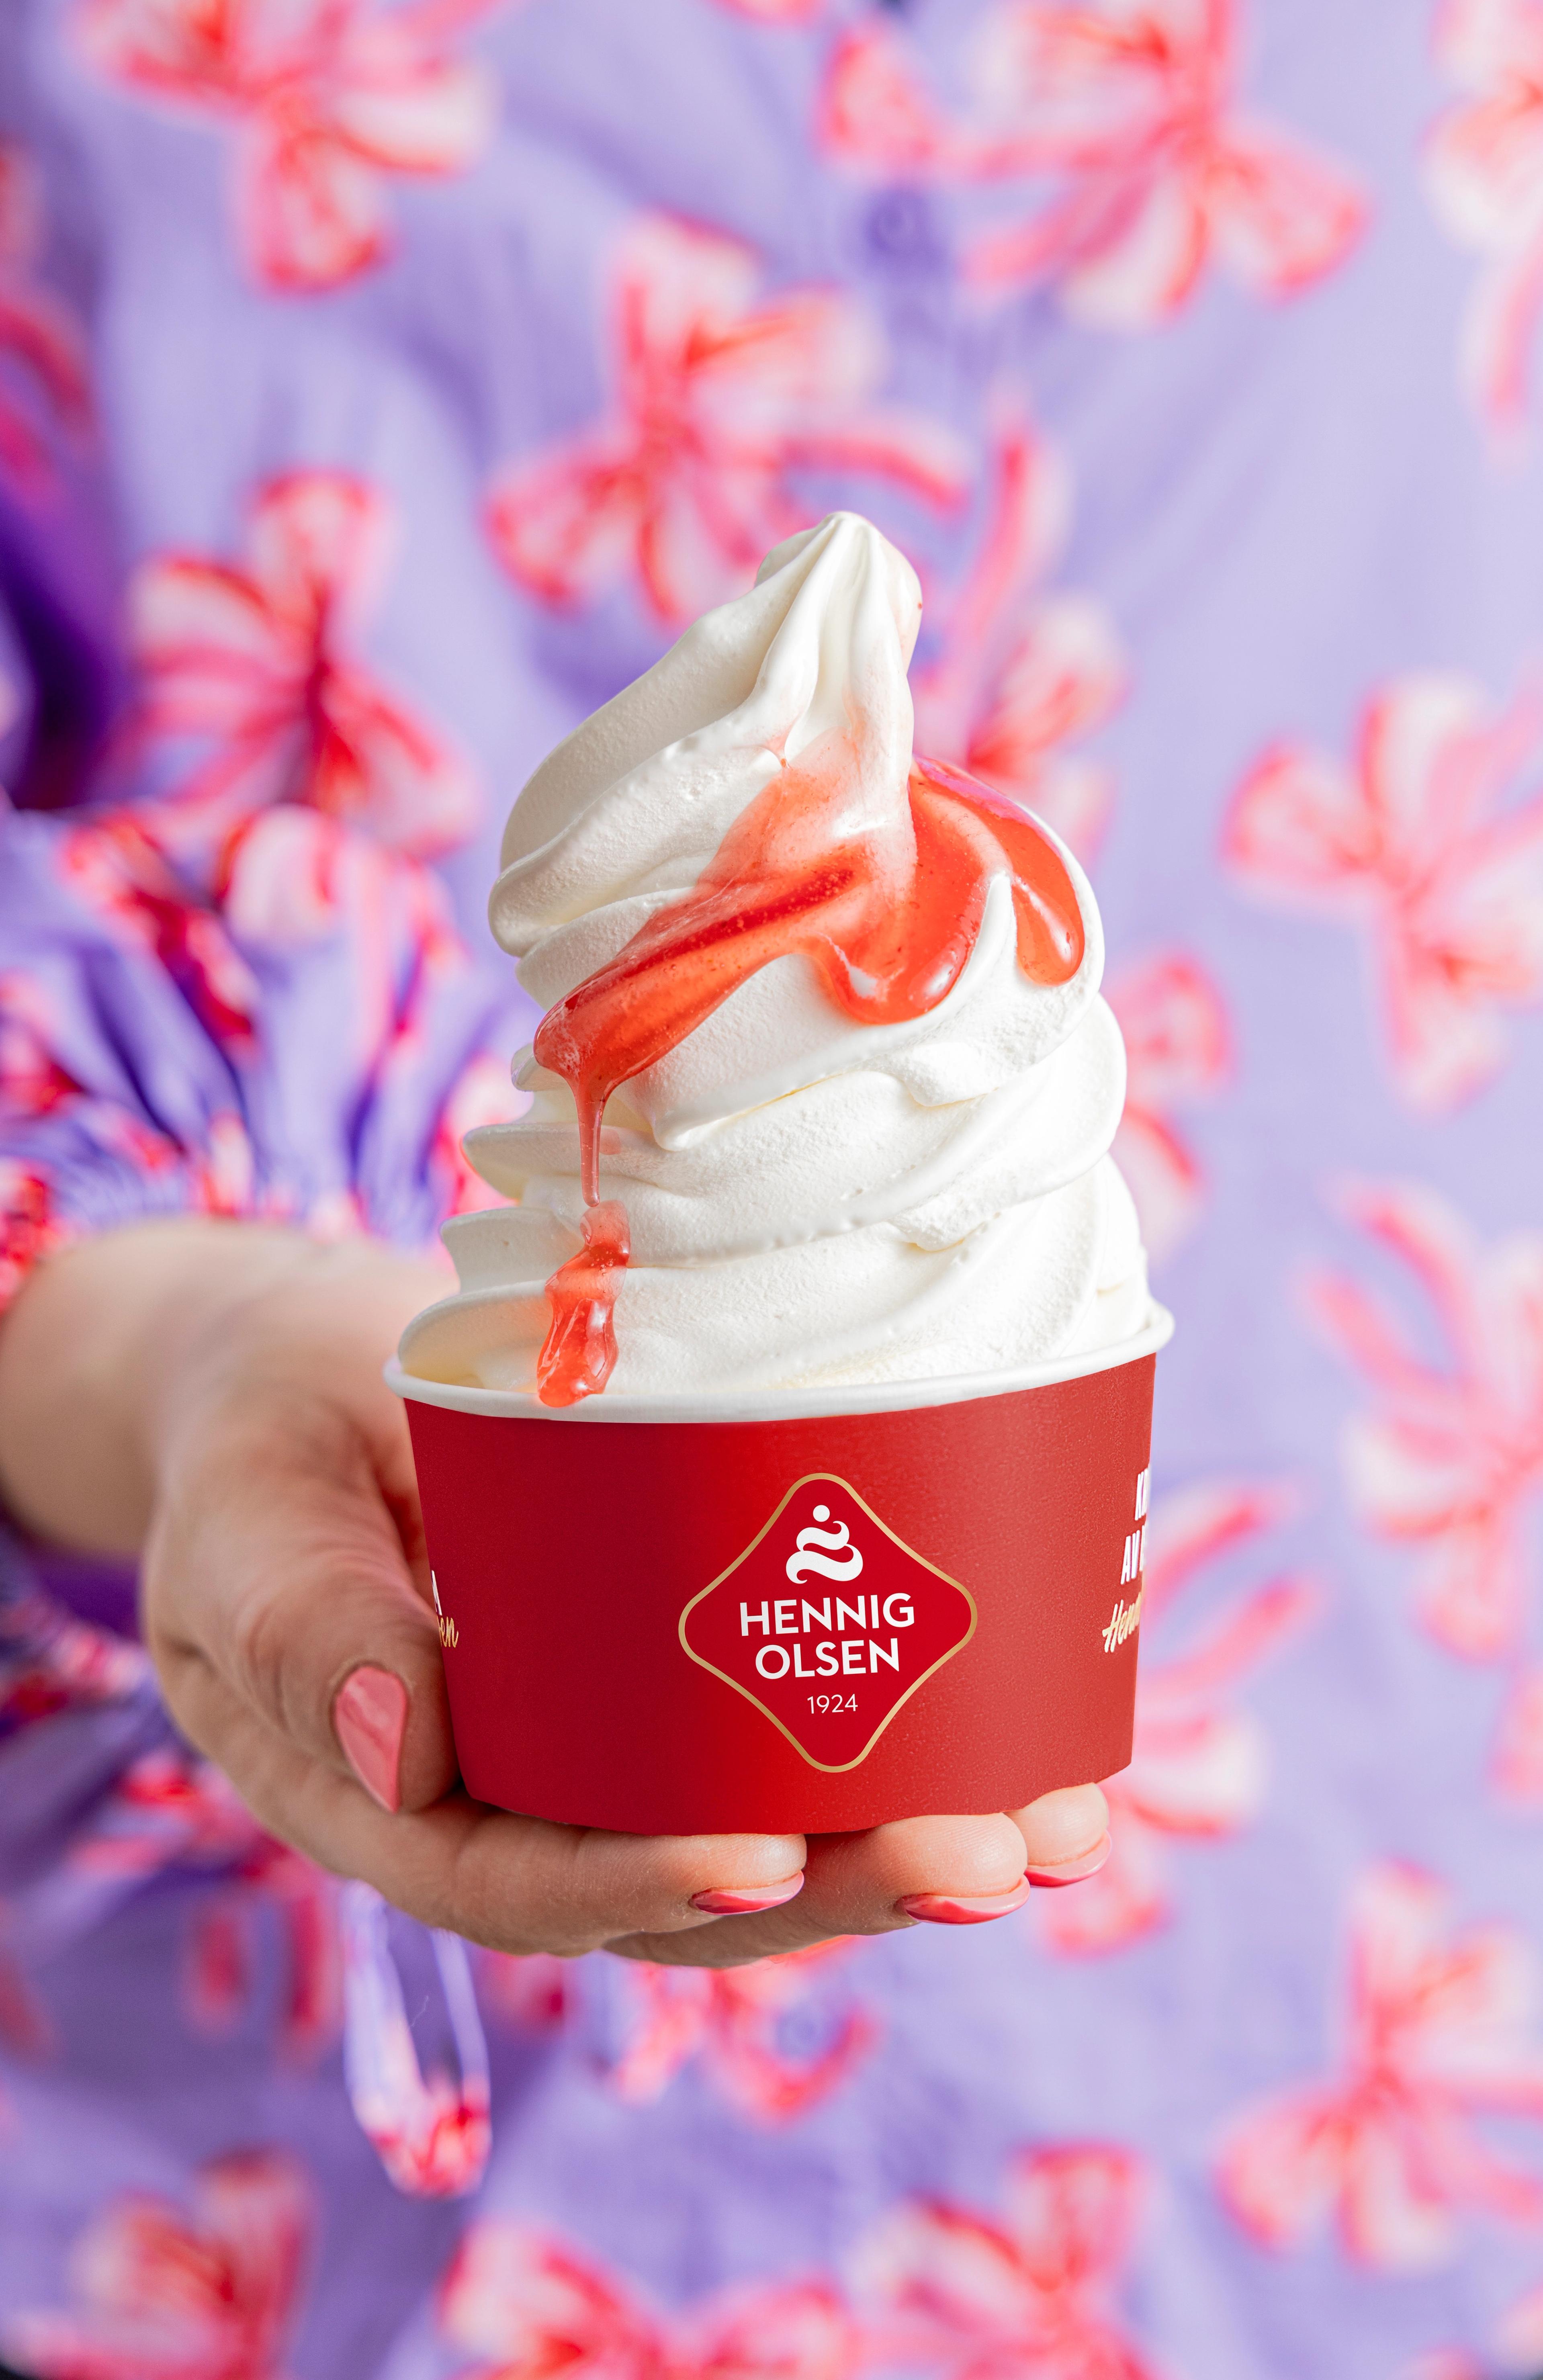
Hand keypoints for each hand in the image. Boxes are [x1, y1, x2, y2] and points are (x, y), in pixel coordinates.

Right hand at [0, 1221, 1110, 1967]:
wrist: (308, 1376)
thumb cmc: (256, 1453)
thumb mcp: (242, 1530)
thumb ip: (306, 1629)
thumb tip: (413, 1747)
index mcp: (404, 1808)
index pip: (523, 1884)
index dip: (642, 1885)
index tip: (758, 1858)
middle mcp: (528, 1799)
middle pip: (692, 1884)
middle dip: (843, 1885)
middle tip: (984, 1855)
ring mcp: (617, 1734)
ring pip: (776, 1822)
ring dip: (916, 1831)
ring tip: (1057, 1825)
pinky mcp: (687, 1655)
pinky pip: (796, 1720)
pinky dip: (912, 1730)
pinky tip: (1038, 1727)